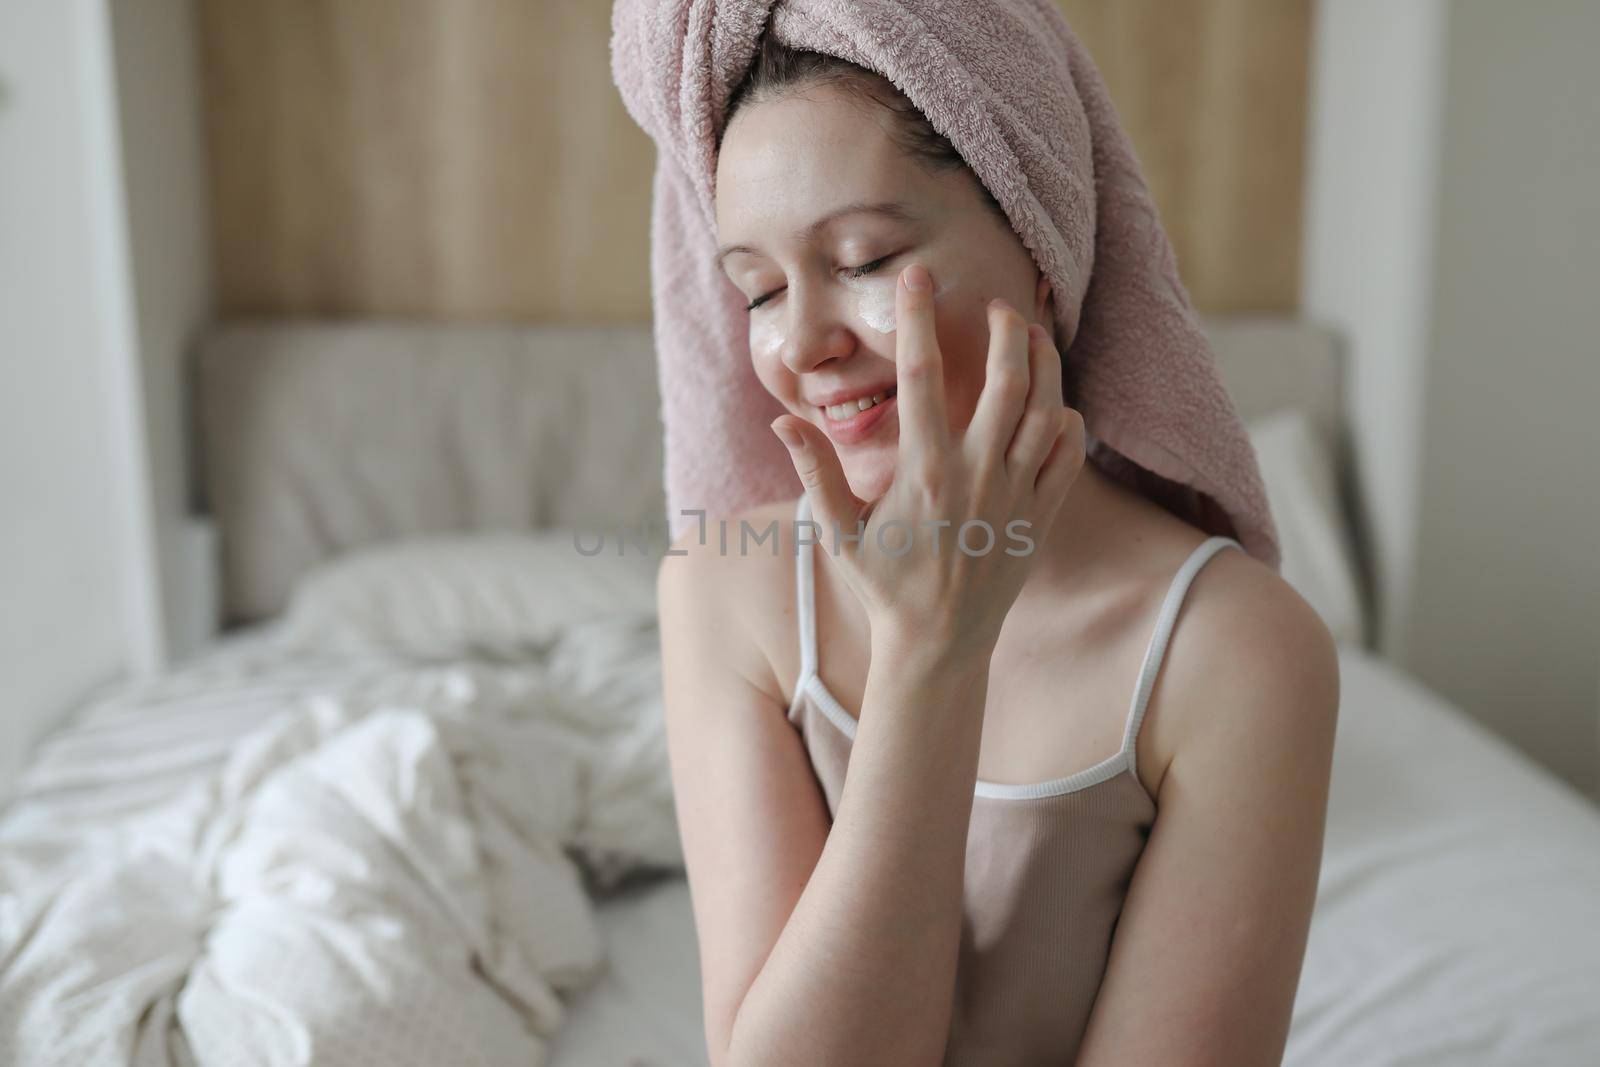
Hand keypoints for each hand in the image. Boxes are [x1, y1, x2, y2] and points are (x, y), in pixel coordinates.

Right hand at [770, 262, 1086, 659]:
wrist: (938, 643)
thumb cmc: (883, 585)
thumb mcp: (838, 532)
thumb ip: (815, 472)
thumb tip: (781, 424)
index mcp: (923, 469)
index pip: (920, 375)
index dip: (918, 319)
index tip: (919, 277)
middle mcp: (975, 474)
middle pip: (1005, 381)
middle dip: (1006, 331)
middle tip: (998, 306)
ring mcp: (1015, 495)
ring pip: (1045, 410)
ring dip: (1044, 364)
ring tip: (1031, 337)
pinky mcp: (1040, 516)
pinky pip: (1068, 455)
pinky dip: (1068, 421)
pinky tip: (1055, 403)